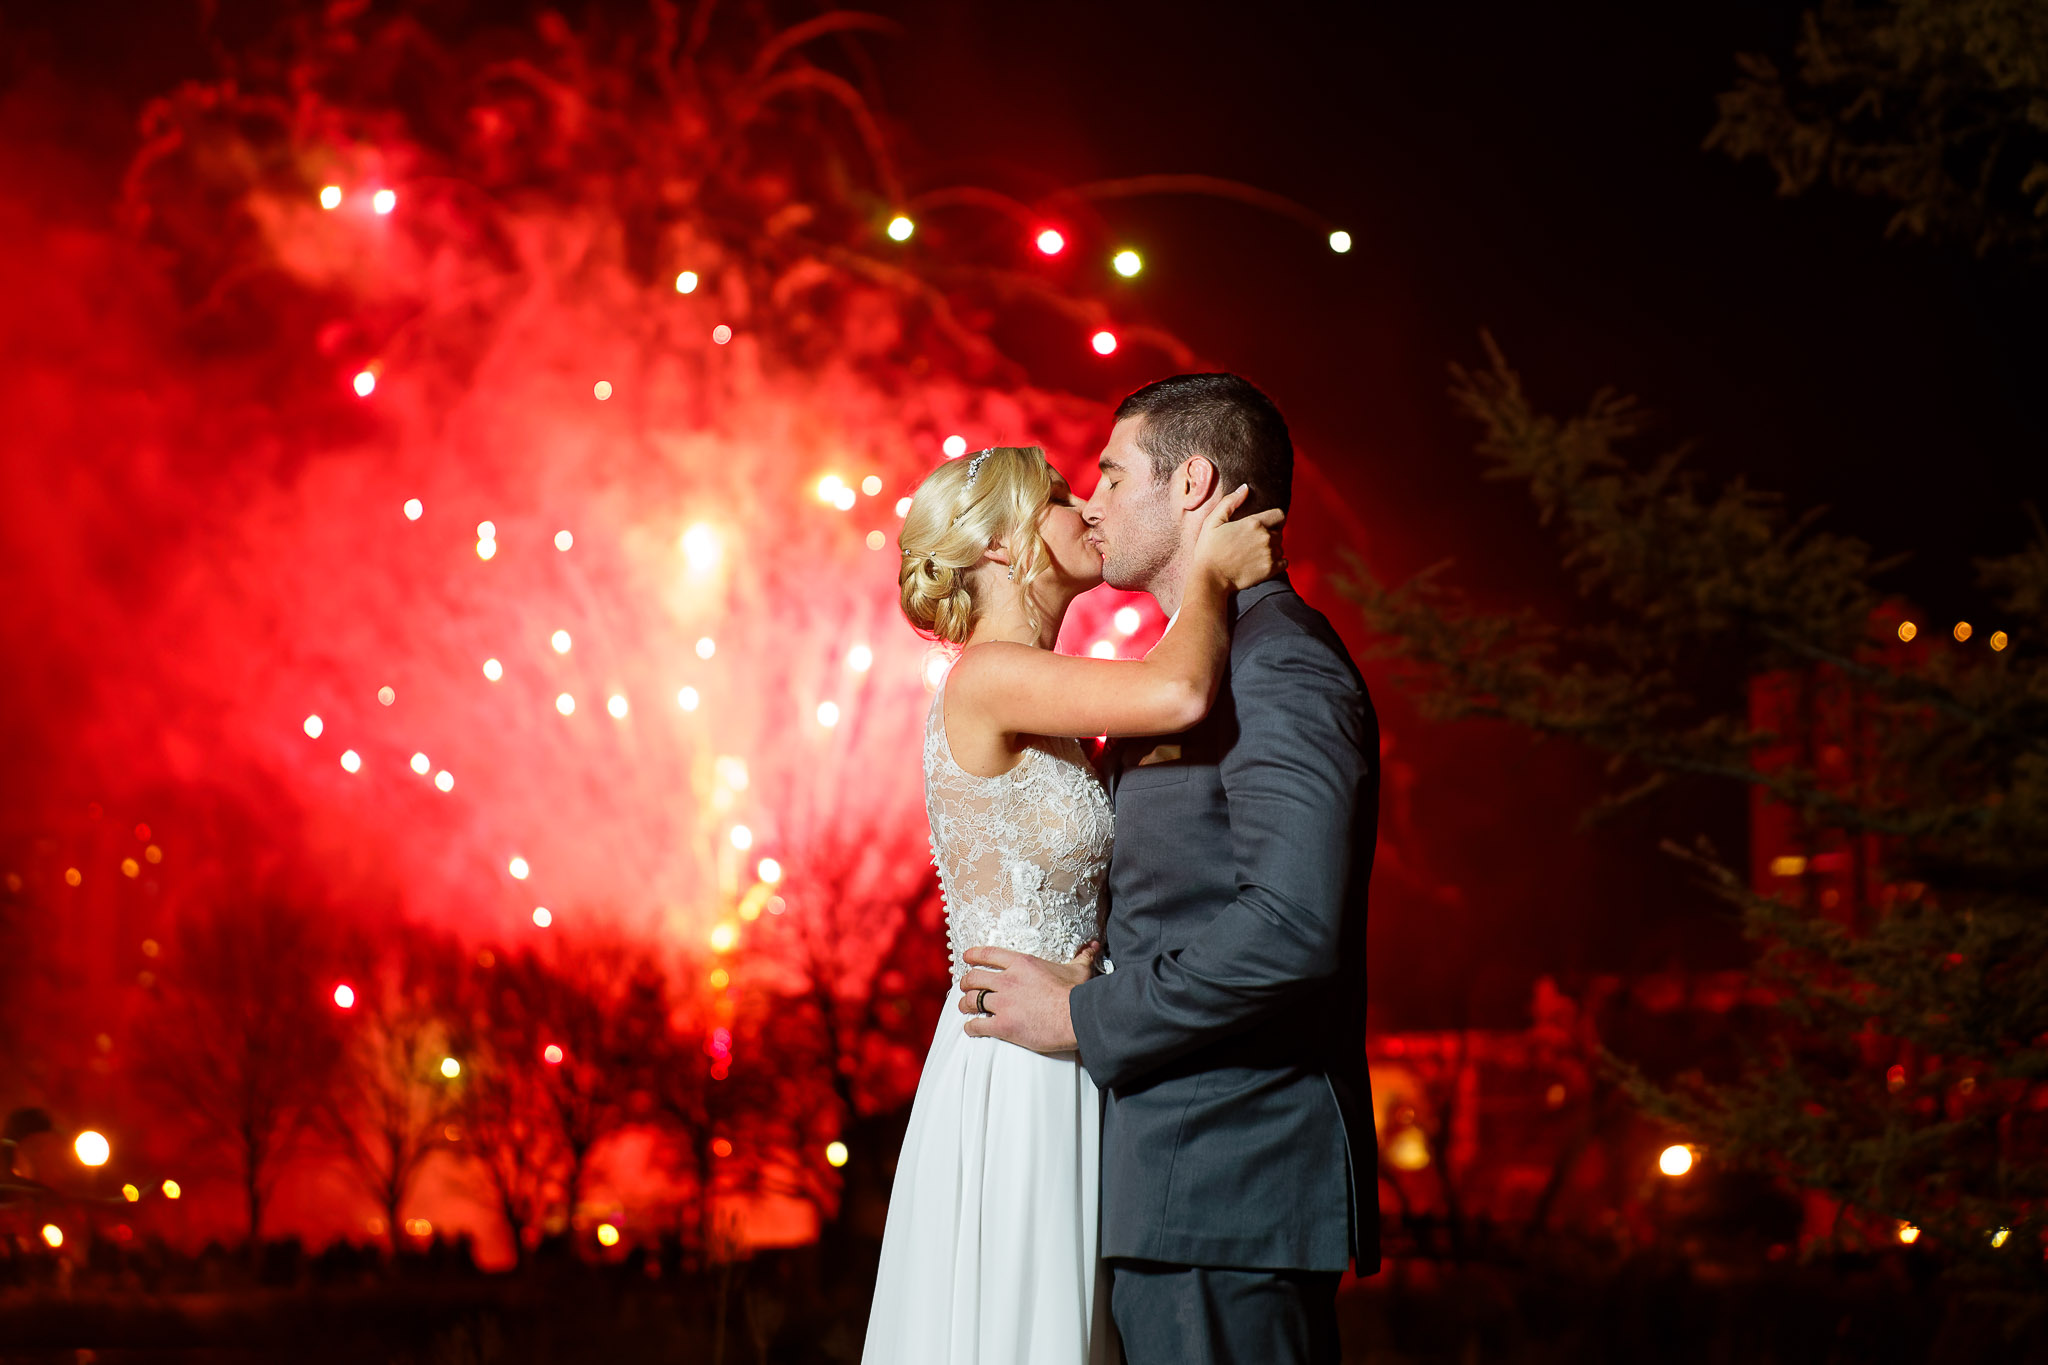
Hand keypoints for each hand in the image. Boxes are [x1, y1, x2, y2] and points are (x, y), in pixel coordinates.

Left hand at [956, 941, 1098, 1052]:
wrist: (1077, 1017)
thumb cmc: (1077, 993)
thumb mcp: (1079, 969)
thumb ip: (1082, 956)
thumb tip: (1093, 946)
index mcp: (1021, 964)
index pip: (988, 954)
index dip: (973, 955)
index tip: (966, 958)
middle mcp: (1008, 981)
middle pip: (974, 978)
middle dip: (965, 983)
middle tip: (965, 987)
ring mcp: (1003, 1004)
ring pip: (972, 1000)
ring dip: (965, 1004)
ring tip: (964, 1007)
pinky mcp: (1003, 1026)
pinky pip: (977, 1026)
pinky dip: (971, 1027)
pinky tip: (971, 1028)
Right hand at [1191, 484, 1285, 591]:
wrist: (1210, 578)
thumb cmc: (1209, 549)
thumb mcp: (1213, 521)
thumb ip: (1230, 502)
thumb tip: (1245, 488)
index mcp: (1254, 523)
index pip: (1280, 515)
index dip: (1274, 519)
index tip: (1266, 525)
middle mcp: (1265, 537)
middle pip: (1280, 532)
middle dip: (1271, 534)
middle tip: (1255, 542)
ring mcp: (1269, 554)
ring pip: (1281, 547)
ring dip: (1273, 549)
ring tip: (1256, 554)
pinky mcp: (1270, 570)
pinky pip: (1284, 562)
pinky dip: (1278, 562)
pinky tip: (1263, 563)